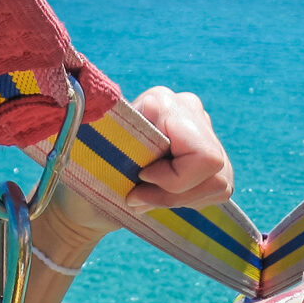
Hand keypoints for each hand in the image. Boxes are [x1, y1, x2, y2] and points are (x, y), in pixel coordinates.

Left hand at [43, 86, 233, 243]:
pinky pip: (219, 189)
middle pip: (213, 170)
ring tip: (148, 198)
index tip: (140, 179)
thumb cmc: (86, 180)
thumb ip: (123, 149)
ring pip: (219, 182)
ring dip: (181, 199)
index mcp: (161, 102)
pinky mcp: (213, 156)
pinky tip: (164, 195)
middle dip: (175, 193)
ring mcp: (205, 131)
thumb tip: (145, 142)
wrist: (84, 199)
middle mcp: (189, 109)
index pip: (201, 155)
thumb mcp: (95, 162)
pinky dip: (190, 201)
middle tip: (139, 199)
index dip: (173, 179)